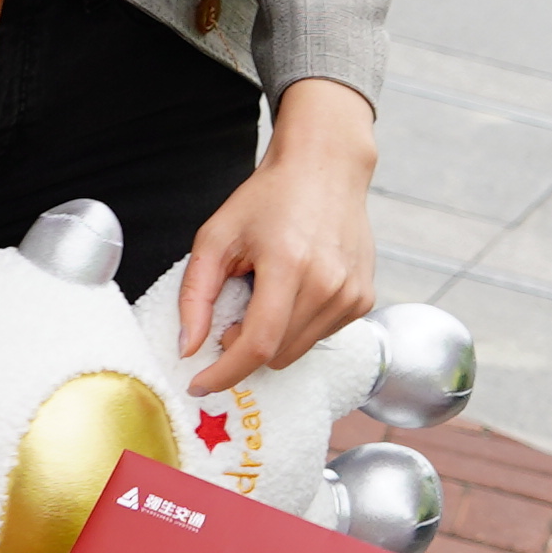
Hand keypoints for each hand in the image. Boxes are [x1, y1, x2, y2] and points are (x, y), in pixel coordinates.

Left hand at [174, 82, 377, 396]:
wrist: (326, 168)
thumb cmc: (268, 199)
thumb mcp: (215, 237)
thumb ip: (195, 296)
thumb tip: (188, 348)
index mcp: (289, 264)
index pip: (258, 343)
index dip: (225, 373)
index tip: (199, 384)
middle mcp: (328, 284)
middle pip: (276, 354)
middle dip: (245, 346)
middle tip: (236, 308)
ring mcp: (351, 294)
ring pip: (297, 352)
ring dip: (273, 336)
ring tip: (270, 290)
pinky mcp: (364, 299)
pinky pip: (319, 336)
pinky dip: (298, 325)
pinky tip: (296, 287)